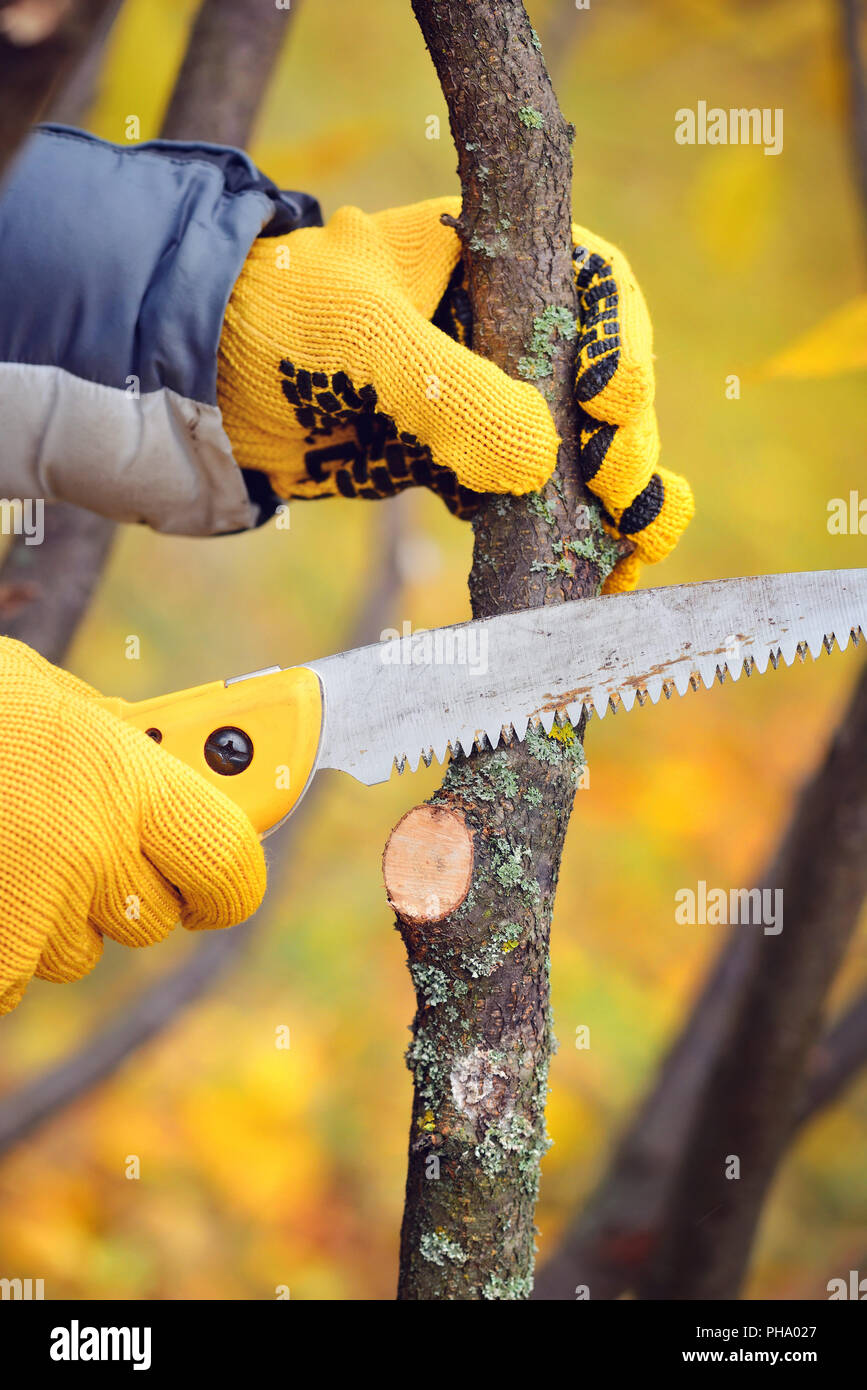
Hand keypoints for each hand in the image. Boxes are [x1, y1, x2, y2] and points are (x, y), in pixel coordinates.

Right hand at [0, 639, 265, 1013]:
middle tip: (85, 846)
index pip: (233, 866)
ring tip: (6, 846)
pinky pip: (13, 976)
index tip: (219, 882)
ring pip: (77, 951)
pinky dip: (0, 943)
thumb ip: (123, 747)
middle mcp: (89, 853)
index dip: (229, 879)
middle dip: (129, 889)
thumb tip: (180, 769)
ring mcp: (30, 911)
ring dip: (54, 914)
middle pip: (154, 918)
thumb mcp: (56, 703)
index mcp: (127, 780)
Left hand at [217, 198, 692, 589]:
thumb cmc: (274, 325)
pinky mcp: (453, 465)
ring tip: (630, 553)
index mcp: (489, 264)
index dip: (620, 345)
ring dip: (613, 501)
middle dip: (627, 439)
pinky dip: (560, 533)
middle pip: (601, 382)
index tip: (606, 403)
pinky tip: (594, 572)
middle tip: (620, 491)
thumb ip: (456, 395)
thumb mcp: (368, 341)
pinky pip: (527, 500)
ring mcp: (479, 402)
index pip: (594, 289)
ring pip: (575, 448)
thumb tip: (545, 461)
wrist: (195, 388)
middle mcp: (499, 331)